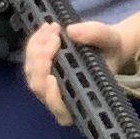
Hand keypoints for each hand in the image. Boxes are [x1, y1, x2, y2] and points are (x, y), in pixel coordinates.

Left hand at [22, 9, 139, 122]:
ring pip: (31, 72)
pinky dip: (35, 43)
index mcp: (81, 100)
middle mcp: (60, 97)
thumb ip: (95, 35)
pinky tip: (46, 29)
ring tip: (53, 27)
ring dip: (37, 47)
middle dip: (42, 59)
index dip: (53, 97)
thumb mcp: (109, 39)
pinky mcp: (39, 72)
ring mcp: (46, 86)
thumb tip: (72, 32)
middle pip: (39, 87)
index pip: (61, 111)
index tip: (53, 77)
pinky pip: (30, 60)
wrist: (105, 45)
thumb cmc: (109, 50)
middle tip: (56, 35)